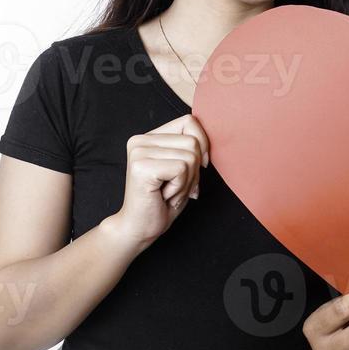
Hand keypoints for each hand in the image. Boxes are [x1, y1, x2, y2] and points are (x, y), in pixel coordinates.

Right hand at [107, 113, 209, 247]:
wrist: (140, 228)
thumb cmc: (162, 201)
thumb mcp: (182, 169)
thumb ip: (192, 150)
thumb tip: (209, 141)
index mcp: (149, 136)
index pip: (189, 121)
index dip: (202, 145)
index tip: (197, 168)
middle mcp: (140, 140)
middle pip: (193, 141)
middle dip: (194, 170)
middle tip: (175, 187)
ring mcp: (139, 152)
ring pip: (190, 157)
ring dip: (187, 182)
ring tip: (169, 192)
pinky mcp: (141, 167)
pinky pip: (181, 169)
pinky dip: (180, 187)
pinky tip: (164, 196)